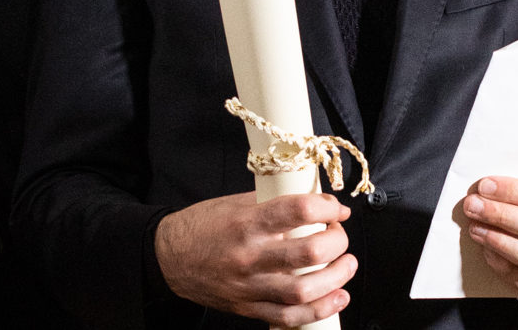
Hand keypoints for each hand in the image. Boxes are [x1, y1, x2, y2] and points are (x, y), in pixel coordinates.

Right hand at [154, 192, 356, 325]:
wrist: (170, 258)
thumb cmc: (203, 226)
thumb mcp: (235, 203)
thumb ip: (272, 204)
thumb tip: (311, 201)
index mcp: (247, 222)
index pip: (298, 211)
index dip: (327, 207)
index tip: (336, 207)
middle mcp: (249, 256)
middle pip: (309, 252)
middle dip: (337, 242)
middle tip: (340, 234)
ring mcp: (249, 287)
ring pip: (303, 290)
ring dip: (336, 278)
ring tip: (347, 265)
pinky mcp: (248, 308)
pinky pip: (288, 317)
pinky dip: (318, 310)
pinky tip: (336, 298)